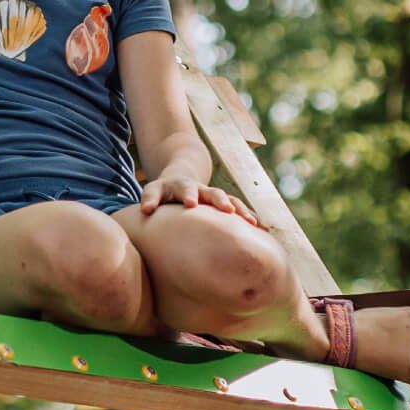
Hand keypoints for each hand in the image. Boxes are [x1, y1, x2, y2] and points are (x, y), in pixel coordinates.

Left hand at [139, 174, 264, 226]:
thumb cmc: (164, 191)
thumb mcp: (153, 191)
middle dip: (220, 201)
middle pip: (214, 193)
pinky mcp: (226, 205)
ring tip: (253, 224)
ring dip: (242, 212)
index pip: (186, 190)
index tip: (192, 204)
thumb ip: (149, 199)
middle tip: (227, 211)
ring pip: (232, 202)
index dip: (189, 195)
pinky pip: (241, 211)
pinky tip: (264, 231)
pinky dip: (252, 219)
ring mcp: (217, 197)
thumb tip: (145, 212)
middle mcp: (203, 190)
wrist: (182, 177)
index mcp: (184, 186)